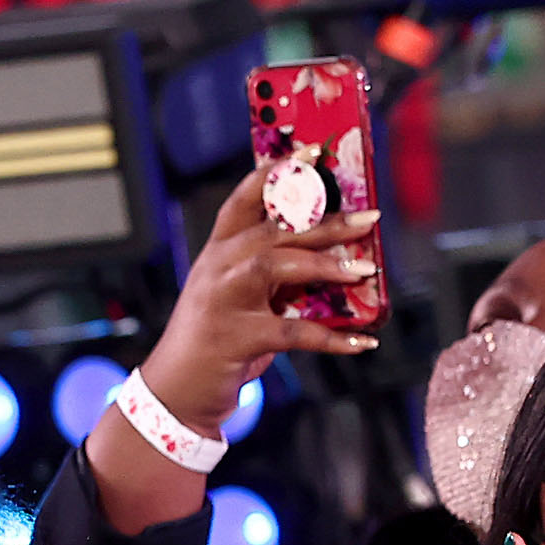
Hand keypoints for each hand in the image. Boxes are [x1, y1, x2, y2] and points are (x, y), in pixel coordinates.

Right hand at [89, 171, 382, 530]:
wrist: (176, 391)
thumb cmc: (216, 340)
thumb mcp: (240, 297)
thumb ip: (277, 274)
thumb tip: (342, 257)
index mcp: (217, 254)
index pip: (242, 201)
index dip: (275, 174)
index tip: (309, 152)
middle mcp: (216, 270)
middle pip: (272, 231)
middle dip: (324, 221)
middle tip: (368, 218)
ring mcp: (222, 303)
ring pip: (276, 266)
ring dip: (325, 265)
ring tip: (365, 270)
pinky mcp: (236, 339)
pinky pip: (292, 332)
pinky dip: (332, 338)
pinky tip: (362, 341)